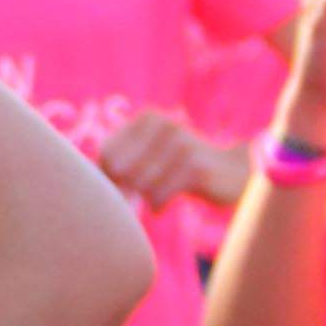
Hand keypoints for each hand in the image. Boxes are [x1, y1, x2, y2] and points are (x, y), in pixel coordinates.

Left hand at [95, 108, 232, 212]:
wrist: (235, 172)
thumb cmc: (182, 169)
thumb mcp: (152, 155)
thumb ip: (120, 163)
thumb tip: (90, 187)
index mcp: (149, 118)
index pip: (107, 154)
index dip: (108, 177)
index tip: (121, 188)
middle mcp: (164, 125)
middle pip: (119, 170)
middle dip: (122, 189)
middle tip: (134, 198)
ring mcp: (181, 145)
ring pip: (139, 184)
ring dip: (141, 199)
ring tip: (152, 199)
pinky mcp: (195, 168)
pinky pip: (157, 196)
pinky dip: (156, 205)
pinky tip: (160, 207)